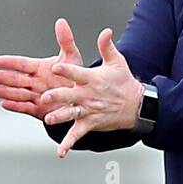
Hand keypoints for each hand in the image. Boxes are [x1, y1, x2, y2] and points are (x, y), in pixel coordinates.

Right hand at [0, 18, 83, 119]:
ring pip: (16, 93)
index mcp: (39, 68)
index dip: (10, 62)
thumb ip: (65, 41)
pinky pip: (25, 107)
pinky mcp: (38, 110)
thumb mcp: (72, 58)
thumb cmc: (76, 76)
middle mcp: (34, 82)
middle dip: (0, 77)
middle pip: (14, 79)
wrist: (83, 98)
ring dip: (2, 91)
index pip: (22, 64)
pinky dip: (15, 106)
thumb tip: (61, 21)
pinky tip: (4, 103)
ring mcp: (35, 96)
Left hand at [40, 27, 143, 157]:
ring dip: (60, 118)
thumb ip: (107, 46)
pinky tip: (60, 152)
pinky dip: (69, 144)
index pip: (77, 73)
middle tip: (45, 97)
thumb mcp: (117, 62)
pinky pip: (78, 134)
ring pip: (71, 115)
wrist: (137, 106)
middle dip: (57, 97)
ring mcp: (89, 111)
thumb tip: (105, 31)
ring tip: (49, 120)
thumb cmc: (124, 82)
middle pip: (70, 96)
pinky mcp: (91, 124)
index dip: (67, 70)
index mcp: (93, 79)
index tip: (56, 67)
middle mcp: (89, 96)